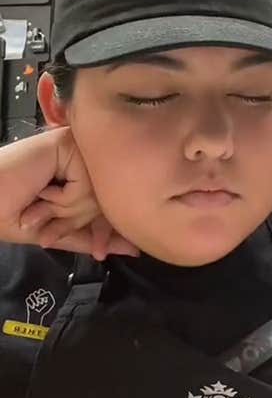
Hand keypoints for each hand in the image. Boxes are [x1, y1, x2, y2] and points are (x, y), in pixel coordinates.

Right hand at [0, 127, 134, 259]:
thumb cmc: (4, 212)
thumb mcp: (52, 230)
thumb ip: (89, 236)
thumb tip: (133, 249)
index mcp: (79, 174)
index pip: (108, 203)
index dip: (104, 232)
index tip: (101, 253)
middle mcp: (82, 157)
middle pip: (107, 200)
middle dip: (75, 221)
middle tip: (44, 222)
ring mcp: (76, 147)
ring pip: (98, 193)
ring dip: (63, 210)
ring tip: (38, 203)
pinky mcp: (67, 143)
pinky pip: (85, 184)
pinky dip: (61, 198)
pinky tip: (40, 191)